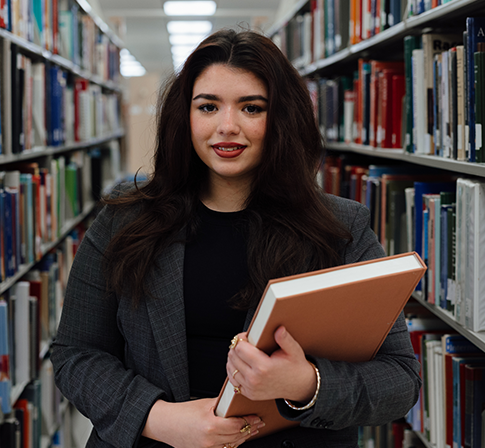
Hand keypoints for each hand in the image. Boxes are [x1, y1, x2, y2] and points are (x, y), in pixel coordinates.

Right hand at [142, 397, 264, 447]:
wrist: (167, 424)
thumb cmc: (184, 412)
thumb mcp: (205, 403)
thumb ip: (222, 404)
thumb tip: (237, 400)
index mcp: (211, 425)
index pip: (237, 425)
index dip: (249, 421)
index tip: (257, 417)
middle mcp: (210, 439)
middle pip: (237, 436)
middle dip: (250, 429)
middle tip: (259, 423)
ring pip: (232, 444)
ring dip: (244, 437)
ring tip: (252, 430)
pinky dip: (233, 443)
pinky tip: (238, 438)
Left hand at [227, 326, 316, 403]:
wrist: (299, 386)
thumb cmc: (295, 367)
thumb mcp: (294, 350)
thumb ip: (285, 339)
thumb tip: (279, 329)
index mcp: (264, 367)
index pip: (240, 348)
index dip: (241, 339)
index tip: (247, 336)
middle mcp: (255, 379)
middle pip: (232, 357)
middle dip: (236, 347)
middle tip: (245, 343)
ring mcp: (251, 388)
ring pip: (230, 367)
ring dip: (234, 358)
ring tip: (243, 353)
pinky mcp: (249, 393)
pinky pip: (232, 380)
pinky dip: (234, 370)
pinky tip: (241, 364)